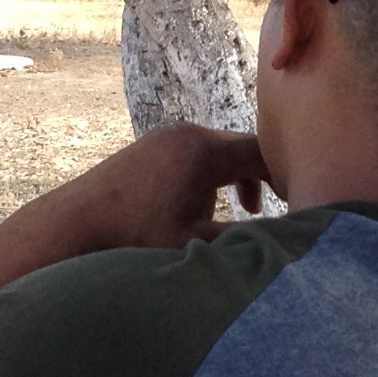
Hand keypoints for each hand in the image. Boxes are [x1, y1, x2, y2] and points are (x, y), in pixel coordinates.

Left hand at [38, 125, 268, 252]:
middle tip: (281, 210)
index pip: (266, 152)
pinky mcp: (152, 144)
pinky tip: (208, 205)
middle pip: (245, 146)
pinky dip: (214, 173)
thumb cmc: (134, 237)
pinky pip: (199, 151)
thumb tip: (284, 241)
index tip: (302, 202)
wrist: (75, 223)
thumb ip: (243, 239)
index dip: (289, 177)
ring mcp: (168, 135)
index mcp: (204, 151)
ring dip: (238, 177)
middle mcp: (189, 133)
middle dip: (265, 177)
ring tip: (246, 211)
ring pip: (222, 149)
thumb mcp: (196, 243)